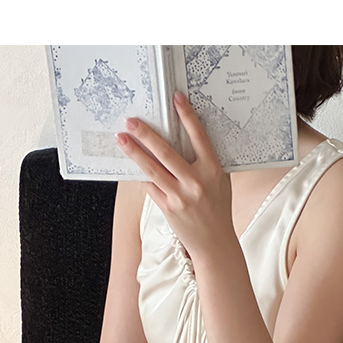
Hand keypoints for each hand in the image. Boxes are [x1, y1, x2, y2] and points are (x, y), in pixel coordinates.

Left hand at [116, 92, 234, 263]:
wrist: (215, 243)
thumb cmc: (219, 209)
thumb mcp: (221, 182)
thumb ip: (207, 163)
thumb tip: (189, 139)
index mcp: (212, 171)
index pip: (199, 137)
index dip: (187, 116)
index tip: (175, 98)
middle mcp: (196, 182)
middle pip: (166, 152)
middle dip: (147, 134)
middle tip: (132, 120)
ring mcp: (180, 196)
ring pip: (152, 169)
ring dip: (135, 152)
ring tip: (121, 138)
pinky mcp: (168, 208)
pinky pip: (150, 187)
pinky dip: (140, 174)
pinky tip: (130, 164)